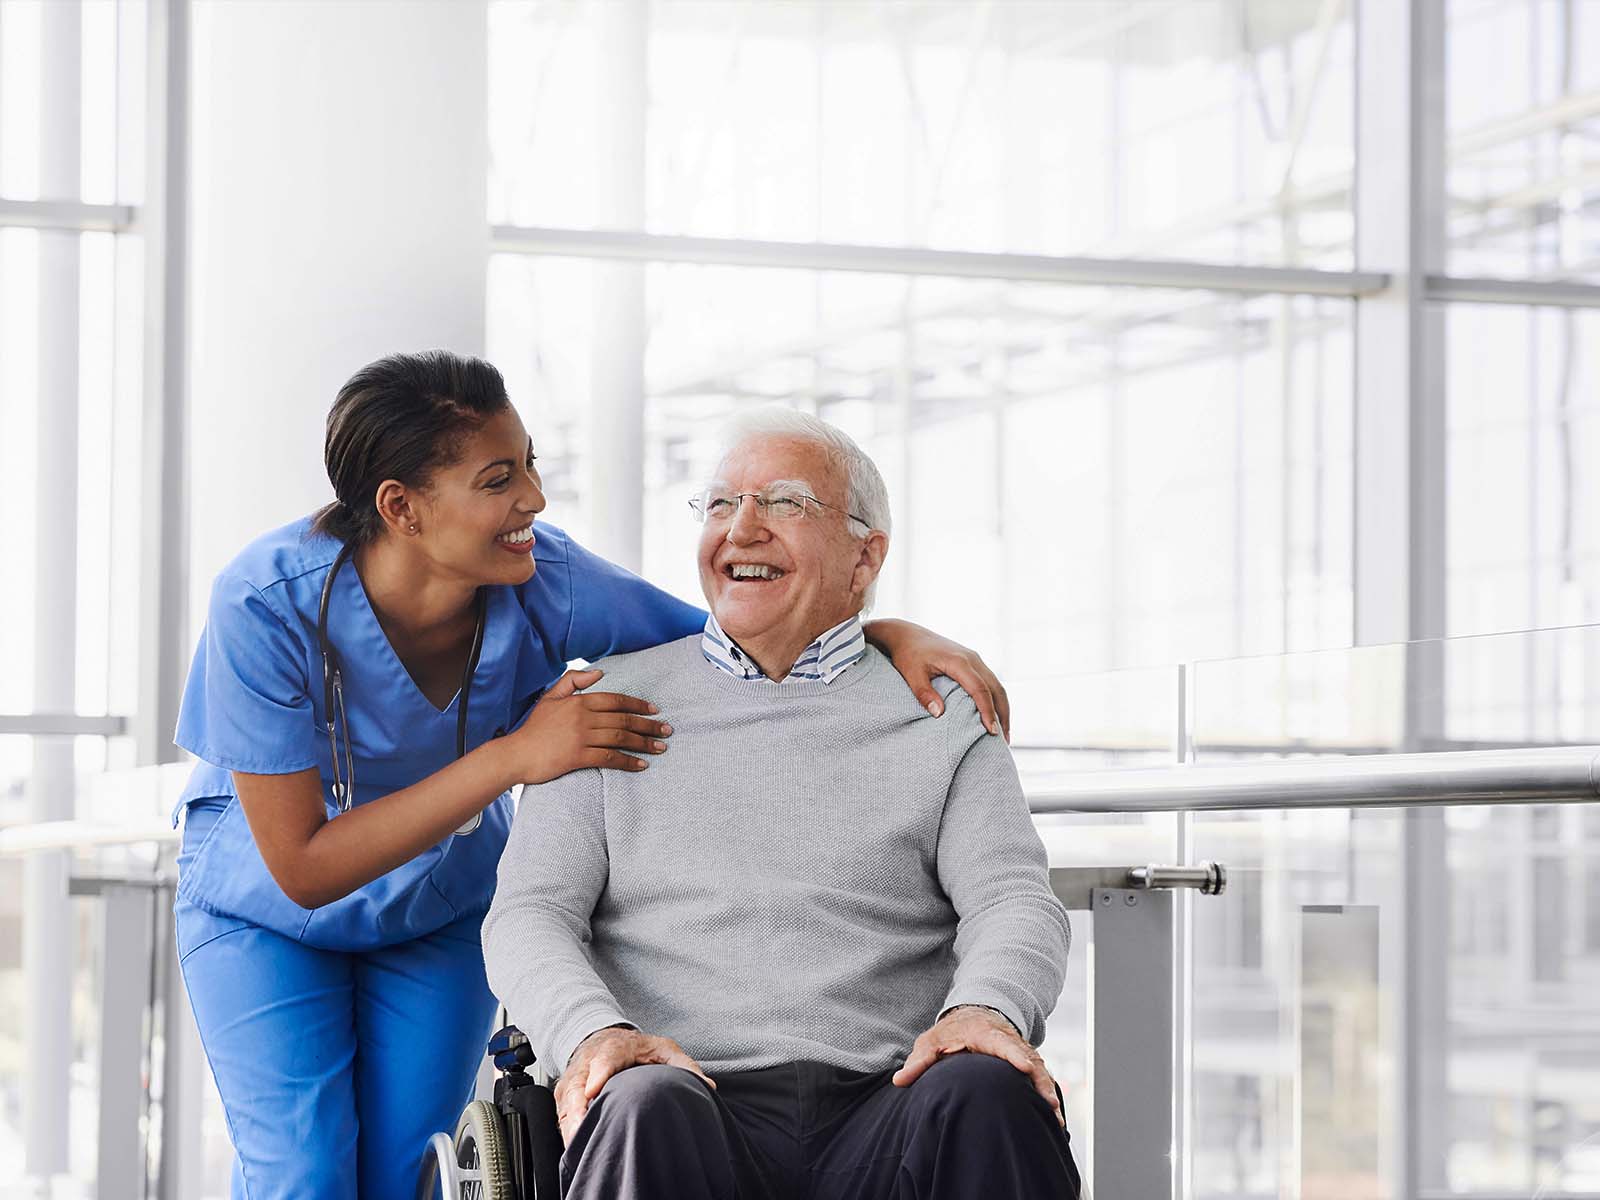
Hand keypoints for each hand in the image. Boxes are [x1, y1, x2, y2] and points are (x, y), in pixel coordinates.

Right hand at [502, 668, 671, 783]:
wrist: (516, 754)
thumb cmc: (534, 728)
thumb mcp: (550, 697)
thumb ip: (573, 681)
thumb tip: (600, 672)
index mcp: (579, 702)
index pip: (616, 700)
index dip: (638, 705)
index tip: (655, 711)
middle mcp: (583, 718)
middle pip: (623, 720)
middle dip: (649, 725)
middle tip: (666, 730)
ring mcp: (581, 737)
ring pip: (620, 738)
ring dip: (644, 743)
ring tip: (660, 748)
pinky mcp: (577, 757)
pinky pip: (609, 758)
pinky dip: (628, 761)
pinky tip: (641, 765)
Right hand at [555, 1027, 714, 1143]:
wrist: (606, 1039)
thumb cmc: (638, 1048)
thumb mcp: (664, 1049)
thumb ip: (684, 1065)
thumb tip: (707, 1086)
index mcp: (615, 1048)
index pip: (604, 1059)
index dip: (598, 1074)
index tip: (593, 1091)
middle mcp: (589, 1062)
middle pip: (577, 1083)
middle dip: (577, 1105)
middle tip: (581, 1126)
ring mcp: (575, 1077)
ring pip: (566, 1100)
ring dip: (569, 1121)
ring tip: (577, 1140)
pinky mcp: (567, 1093)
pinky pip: (562, 1112)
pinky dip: (567, 1127)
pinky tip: (575, 1141)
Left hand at [863, 619, 1010, 739]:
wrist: (908, 635)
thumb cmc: (908, 655)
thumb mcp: (911, 674)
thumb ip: (924, 693)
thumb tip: (939, 714)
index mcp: (959, 661)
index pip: (980, 689)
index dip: (987, 711)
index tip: (991, 732)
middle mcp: (972, 659)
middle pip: (996, 689)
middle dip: (1002, 715)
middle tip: (1003, 741)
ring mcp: (975, 659)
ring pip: (996, 685)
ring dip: (1002, 708)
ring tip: (1003, 734)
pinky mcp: (973, 662)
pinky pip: (990, 682)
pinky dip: (995, 699)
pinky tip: (993, 715)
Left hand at [891, 1006, 1061, 1125]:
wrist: (973, 1017)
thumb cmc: (949, 1034)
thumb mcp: (930, 1042)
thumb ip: (919, 1061)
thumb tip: (899, 1081)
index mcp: (985, 1034)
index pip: (1002, 1043)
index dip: (1014, 1054)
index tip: (1025, 1067)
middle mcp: (1008, 1041)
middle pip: (1028, 1060)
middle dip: (1040, 1081)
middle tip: (1049, 1105)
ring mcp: (1020, 1051)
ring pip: (1039, 1070)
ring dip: (1048, 1092)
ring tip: (1056, 1118)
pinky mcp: (1026, 1062)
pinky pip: (1040, 1077)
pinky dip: (1048, 1094)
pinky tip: (1055, 1118)